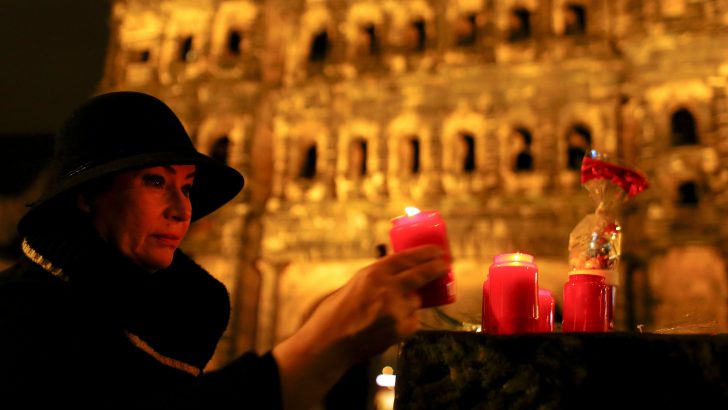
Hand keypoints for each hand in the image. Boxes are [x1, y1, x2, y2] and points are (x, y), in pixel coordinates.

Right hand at [316, 244, 448, 360]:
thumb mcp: (357, 284)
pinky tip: (391, 324)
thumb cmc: (337, 312)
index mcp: (374, 273)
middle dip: (437, 268)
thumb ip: (379, 277)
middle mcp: (388, 288)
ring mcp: (396, 310)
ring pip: (416, 301)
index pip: (407, 258)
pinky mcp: (400, 329)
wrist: (330, 342)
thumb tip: (401, 272)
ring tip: (392, 309)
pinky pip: (413, 321)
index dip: (425, 253)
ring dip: (411, 303)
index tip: (438, 251)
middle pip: (421, 274)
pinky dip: (407, 321)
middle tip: (446, 265)